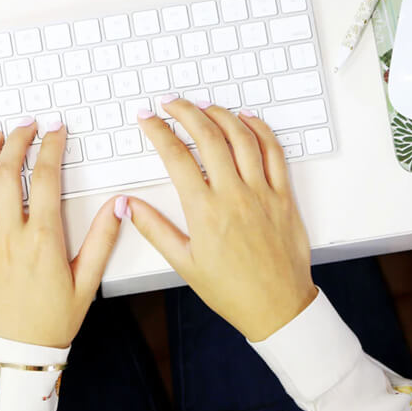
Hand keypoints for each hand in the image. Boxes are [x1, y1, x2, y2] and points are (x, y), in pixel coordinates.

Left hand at [0, 117, 124, 348]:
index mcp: (42, 239)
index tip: (56, 131)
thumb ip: (102, 239)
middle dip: (17, 142)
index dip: (51, 147)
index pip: (45, 177)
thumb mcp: (86, 283)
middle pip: (7, 173)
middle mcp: (8, 237)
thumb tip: (120, 204)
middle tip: (26, 127)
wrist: (13, 358)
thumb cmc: (50, 323)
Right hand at [127, 98, 315, 341]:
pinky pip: (274, 152)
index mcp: (205, 212)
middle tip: (171, 102)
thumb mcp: (184, 263)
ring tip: (203, 105)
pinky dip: (260, 130)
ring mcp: (262, 193)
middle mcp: (234, 196)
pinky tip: (246, 119)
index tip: (148, 118)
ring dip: (220, 114)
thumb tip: (128, 205)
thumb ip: (154, 229)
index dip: (158, 131)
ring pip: (242, 138)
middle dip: (185, 112)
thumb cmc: (231, 290)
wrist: (277, 308)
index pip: (176, 157)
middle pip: (208, 137)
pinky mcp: (283, 196)